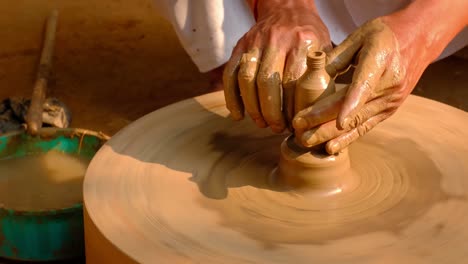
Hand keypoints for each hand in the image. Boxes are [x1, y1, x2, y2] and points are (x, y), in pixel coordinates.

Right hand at [223, 0, 330, 132]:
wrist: (287, 8)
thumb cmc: (309, 35)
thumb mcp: (324, 47)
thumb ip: (324, 74)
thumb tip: (322, 109)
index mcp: (302, 41)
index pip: (294, 82)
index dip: (292, 108)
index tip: (294, 124)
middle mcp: (277, 40)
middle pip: (268, 83)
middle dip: (271, 112)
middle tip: (276, 128)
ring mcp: (255, 42)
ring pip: (247, 80)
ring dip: (253, 108)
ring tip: (261, 123)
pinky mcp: (240, 46)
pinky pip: (230, 75)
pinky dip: (232, 98)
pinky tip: (238, 115)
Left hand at [292, 12, 451, 153]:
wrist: (419, 40)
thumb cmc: (384, 34)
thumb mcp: (360, 35)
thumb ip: (336, 57)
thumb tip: (312, 76)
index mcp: (380, 61)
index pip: (364, 86)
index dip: (351, 105)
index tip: (338, 122)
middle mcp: (388, 85)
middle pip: (354, 109)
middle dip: (323, 121)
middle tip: (298, 129)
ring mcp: (391, 101)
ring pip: (358, 123)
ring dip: (330, 134)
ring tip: (306, 141)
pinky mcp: (389, 110)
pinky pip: (366, 127)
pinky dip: (347, 138)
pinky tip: (330, 147)